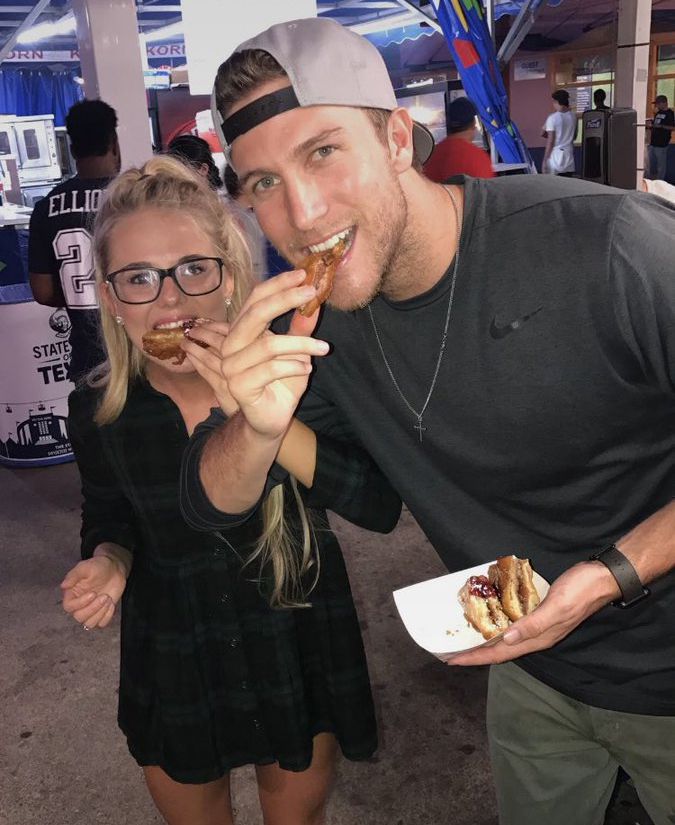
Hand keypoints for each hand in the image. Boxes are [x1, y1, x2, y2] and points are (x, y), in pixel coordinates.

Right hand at [60, 552, 127, 629]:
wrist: (114, 568)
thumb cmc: (99, 566)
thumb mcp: (86, 567)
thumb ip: (74, 575)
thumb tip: (63, 585)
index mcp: (72, 594)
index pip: (69, 607)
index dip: (80, 603)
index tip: (93, 593)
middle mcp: (79, 605)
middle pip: (79, 617)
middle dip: (93, 608)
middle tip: (104, 596)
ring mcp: (90, 610)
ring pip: (89, 623)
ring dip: (100, 613)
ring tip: (108, 598)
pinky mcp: (101, 613)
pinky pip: (101, 624)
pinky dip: (107, 616)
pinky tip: (111, 604)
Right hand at [193, 270, 329, 439]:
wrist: (272, 419)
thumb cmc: (283, 383)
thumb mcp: (297, 352)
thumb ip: (301, 328)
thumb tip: (314, 302)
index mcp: (243, 330)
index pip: (255, 298)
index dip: (278, 284)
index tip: (303, 274)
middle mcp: (232, 344)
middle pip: (256, 313)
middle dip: (285, 300)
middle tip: (312, 293)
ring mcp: (231, 365)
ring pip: (269, 344)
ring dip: (302, 344)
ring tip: (323, 348)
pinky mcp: (239, 385)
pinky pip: (271, 368)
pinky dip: (294, 366)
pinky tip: (307, 368)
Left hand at [443, 561, 619, 665]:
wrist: (602, 578)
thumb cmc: (581, 591)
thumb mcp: (557, 607)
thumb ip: (533, 625)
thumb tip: (505, 639)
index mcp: (539, 638)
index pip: (500, 653)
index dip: (475, 657)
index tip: (452, 660)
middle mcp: (537, 635)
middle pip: (499, 650)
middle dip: (475, 653)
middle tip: (450, 653)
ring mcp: (539, 625)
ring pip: (506, 639)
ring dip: (485, 642)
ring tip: (464, 641)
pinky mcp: (540, 612)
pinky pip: (514, 624)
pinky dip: (498, 625)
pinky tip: (490, 620)